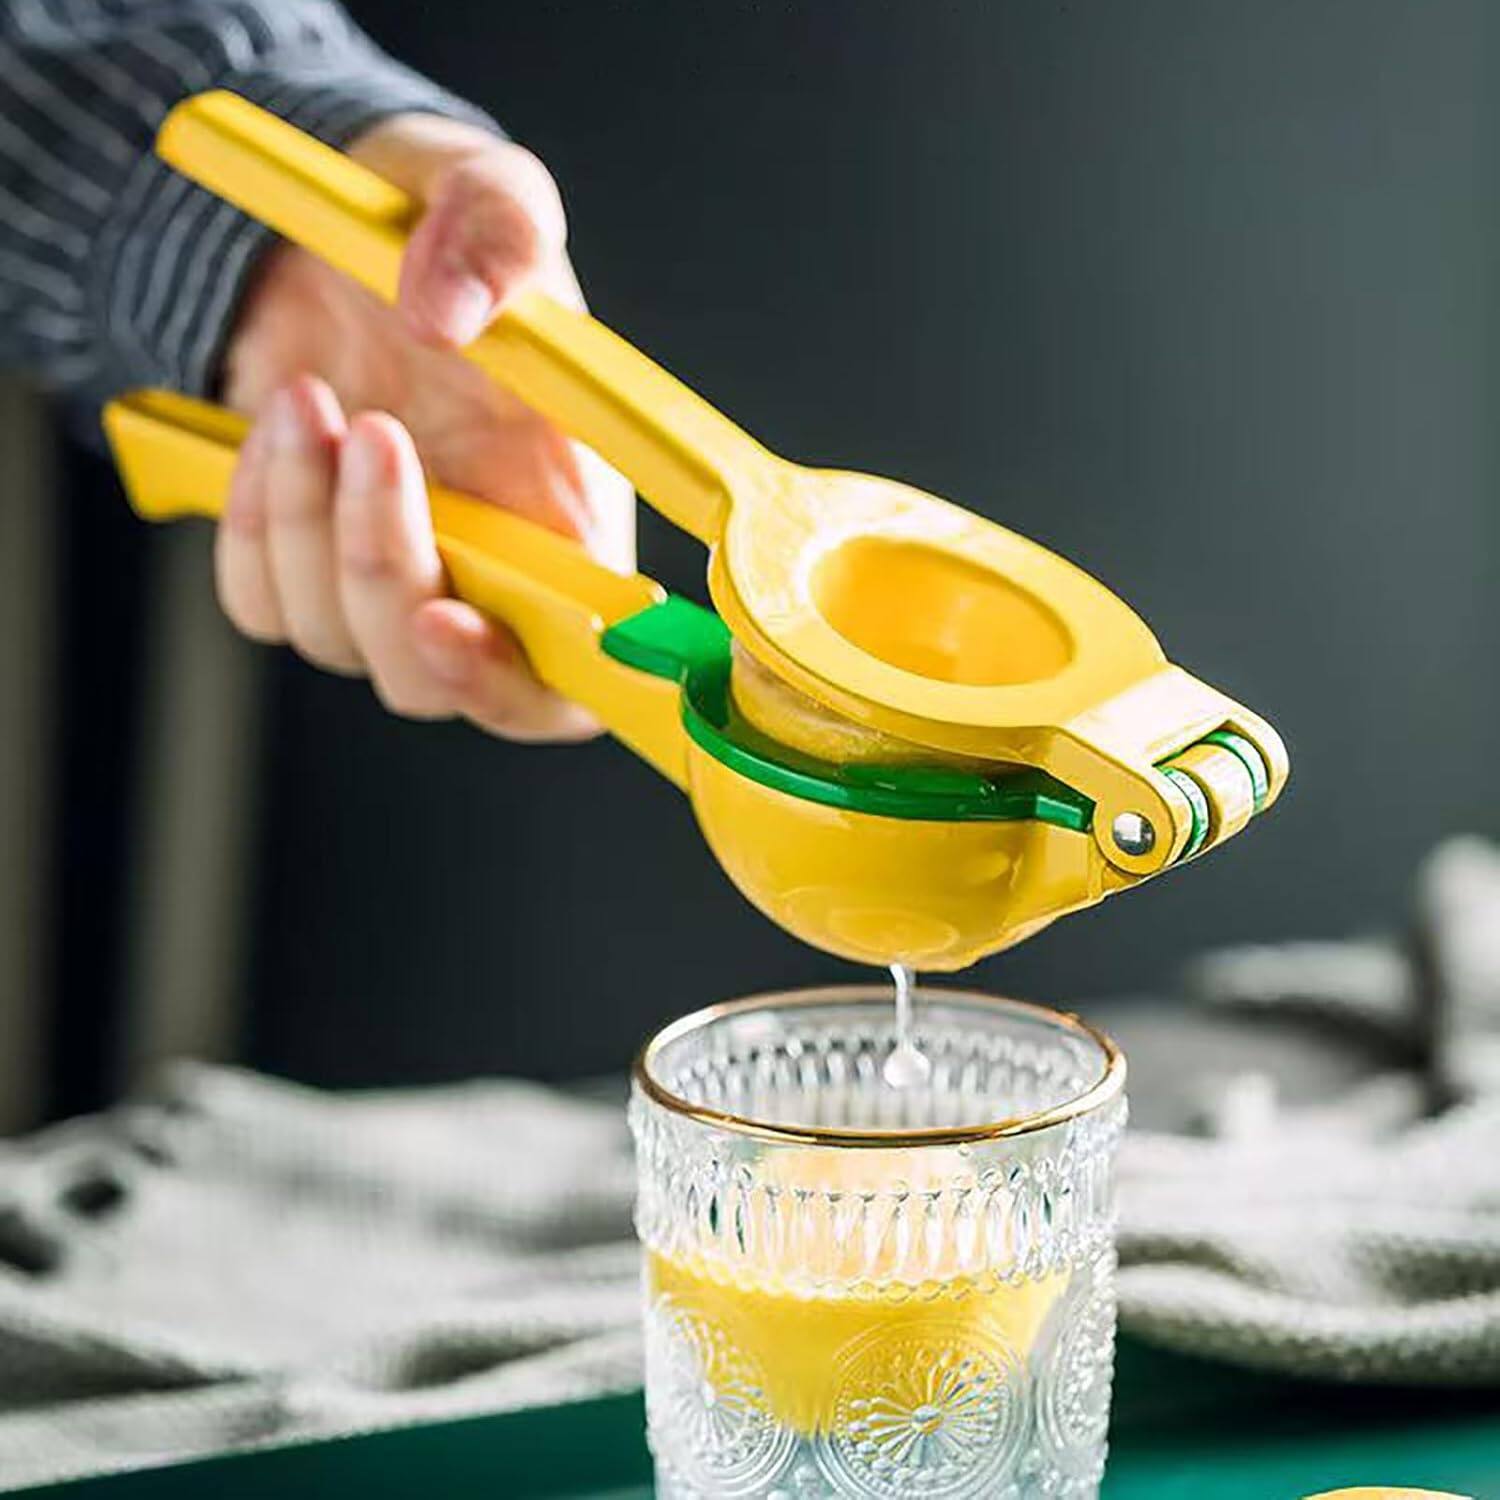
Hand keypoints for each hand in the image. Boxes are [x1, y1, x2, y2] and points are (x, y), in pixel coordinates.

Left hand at [216, 114, 632, 740]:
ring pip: (337, 640)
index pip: (569, 680)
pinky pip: (261, 604)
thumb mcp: (488, 186)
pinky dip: (253, 526)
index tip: (447, 619)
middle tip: (373, 431)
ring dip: (310, 524)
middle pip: (431, 678)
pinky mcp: (301, 569)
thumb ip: (502, 231)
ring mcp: (388, 580)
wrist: (330, 234)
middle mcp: (483, 576)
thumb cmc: (440, 228)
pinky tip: (273, 430)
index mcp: (568, 528)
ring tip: (310, 396)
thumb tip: (450, 319)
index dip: (512, 685)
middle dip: (384, 570)